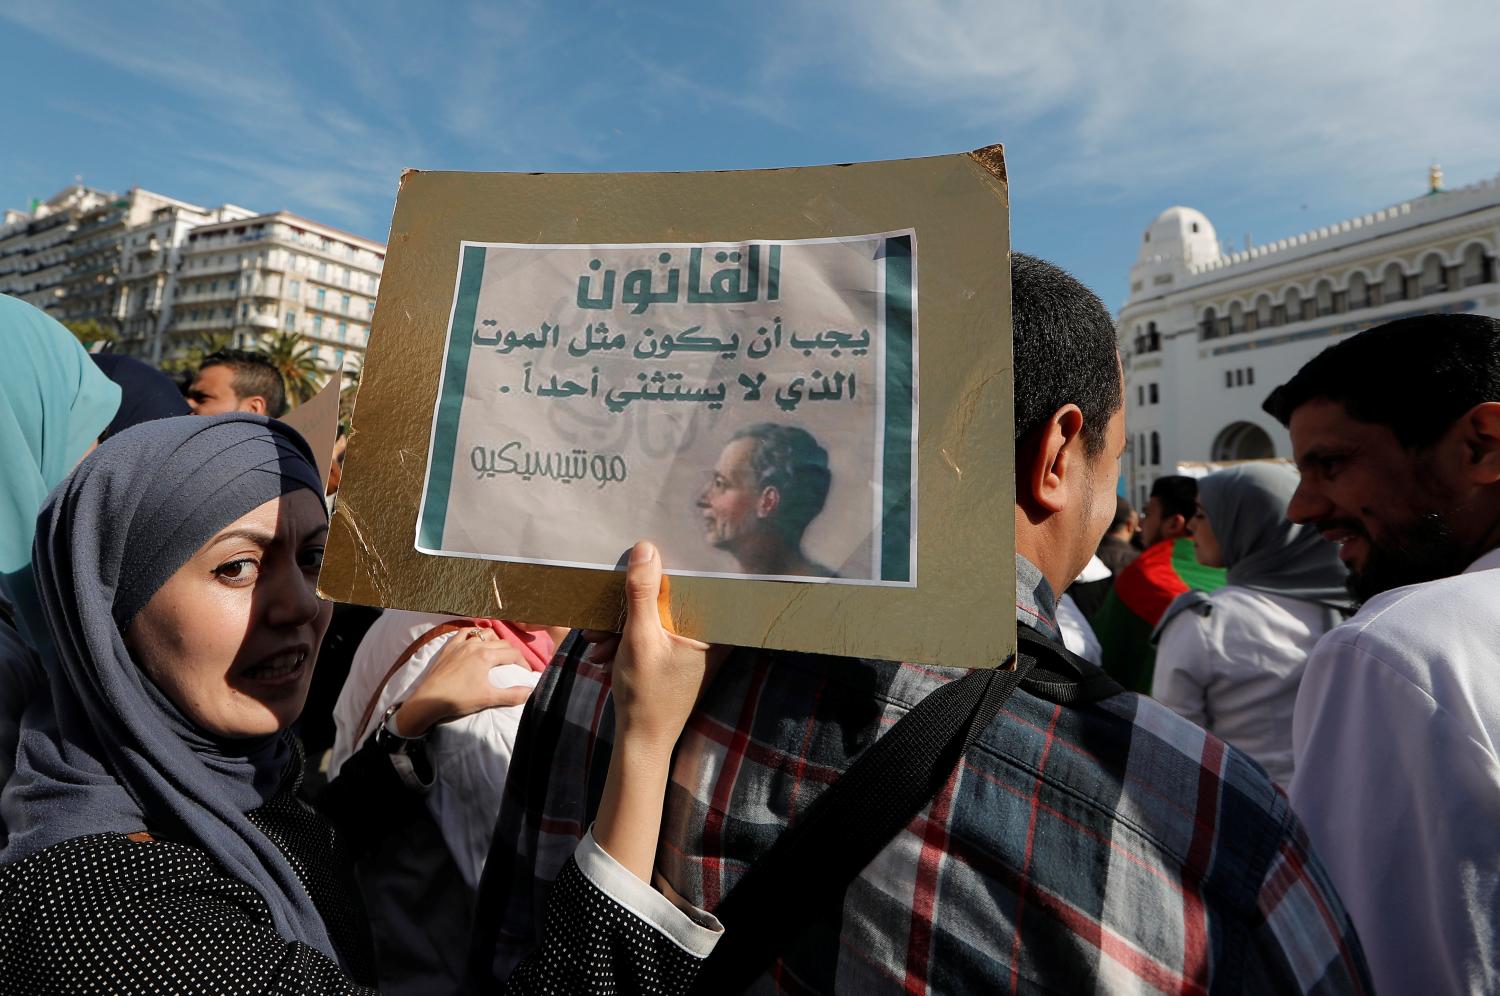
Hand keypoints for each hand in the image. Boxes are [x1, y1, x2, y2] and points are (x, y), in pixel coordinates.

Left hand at [393, 626, 533, 736]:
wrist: (428, 700)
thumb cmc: (459, 699)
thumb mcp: (488, 699)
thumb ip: (512, 695)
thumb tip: (530, 691)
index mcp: (487, 656)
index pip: (513, 654)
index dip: (524, 662)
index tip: (527, 672)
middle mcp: (475, 645)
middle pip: (502, 642)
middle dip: (512, 652)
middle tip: (516, 664)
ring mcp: (460, 644)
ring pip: (483, 634)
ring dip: (494, 640)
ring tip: (497, 651)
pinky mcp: (448, 648)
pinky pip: (463, 633)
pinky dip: (472, 634)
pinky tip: (474, 640)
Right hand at [583, 542, 726, 758]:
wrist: (641, 742)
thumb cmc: (645, 694)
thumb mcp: (639, 637)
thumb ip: (642, 592)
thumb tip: (646, 548)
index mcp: (712, 629)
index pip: (691, 585)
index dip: (662, 574)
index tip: (636, 568)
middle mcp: (709, 637)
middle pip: (669, 603)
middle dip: (629, 610)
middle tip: (601, 621)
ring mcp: (692, 649)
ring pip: (655, 621)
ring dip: (622, 628)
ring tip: (596, 642)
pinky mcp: (676, 659)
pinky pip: (652, 637)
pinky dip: (628, 642)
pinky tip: (603, 653)